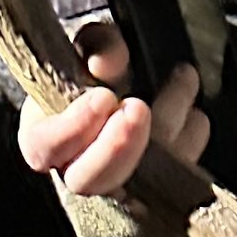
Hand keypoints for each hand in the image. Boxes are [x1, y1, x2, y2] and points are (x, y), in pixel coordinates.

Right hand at [17, 20, 210, 198]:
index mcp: (44, 137)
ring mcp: (119, 187)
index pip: (43, 147)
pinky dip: (192, 139)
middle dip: (118, 147)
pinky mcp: (161, 189)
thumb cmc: (98, 71)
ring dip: (166, 124)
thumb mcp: (90, 49)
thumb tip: (108, 61)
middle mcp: (77, 170)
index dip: (72, 128)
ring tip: (183, 78)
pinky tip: (193, 112)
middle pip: (89, 181)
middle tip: (139, 107)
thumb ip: (94, 47)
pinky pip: (181, 175)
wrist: (132, 85)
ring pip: (140, 179)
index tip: (103, 97)